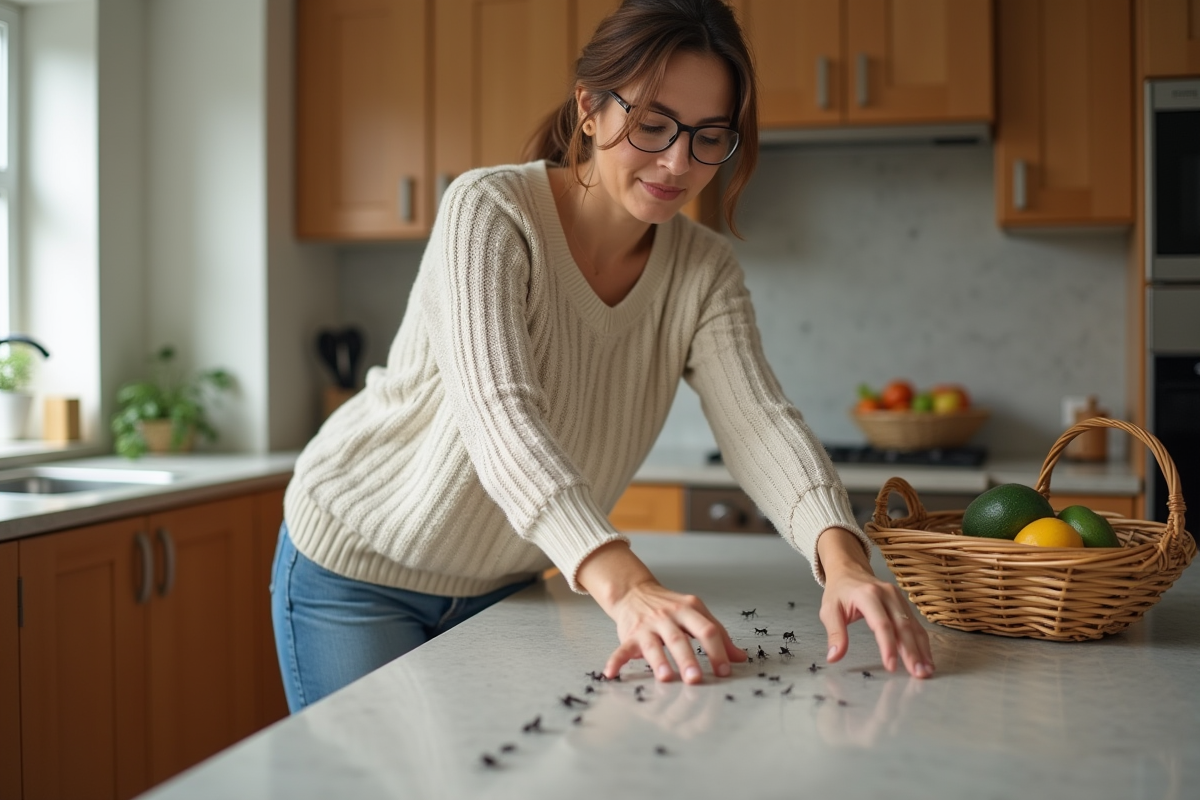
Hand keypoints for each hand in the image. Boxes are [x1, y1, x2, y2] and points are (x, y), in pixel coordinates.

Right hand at [577, 542, 746, 683]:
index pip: (706, 629)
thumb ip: (718, 633)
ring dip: (658, 661)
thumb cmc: (670, 606)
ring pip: (653, 644)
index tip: (724, 671)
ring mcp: (647, 626)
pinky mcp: (629, 634)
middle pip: (679, 638)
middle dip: (688, 659)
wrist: (635, 591)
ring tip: (665, 678)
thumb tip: (740, 657)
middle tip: (696, 679)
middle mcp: (667, 616)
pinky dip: (616, 661)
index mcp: (689, 610)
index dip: (717, 651)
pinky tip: (611, 673)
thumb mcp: (696, 614)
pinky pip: (621, 648)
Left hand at [817, 527, 934, 678]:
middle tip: (918, 674)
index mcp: (867, 595)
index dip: (888, 647)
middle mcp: (887, 594)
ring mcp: (898, 598)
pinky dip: (922, 643)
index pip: (881, 624)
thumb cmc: (839, 591)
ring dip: (921, 650)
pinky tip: (925, 658)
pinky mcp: (904, 603)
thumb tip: (834, 657)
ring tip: (926, 671)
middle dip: (912, 652)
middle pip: (903, 627)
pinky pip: (915, 624)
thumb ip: (834, 633)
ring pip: (913, 627)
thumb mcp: (829, 610)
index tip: (891, 666)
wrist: (849, 569)